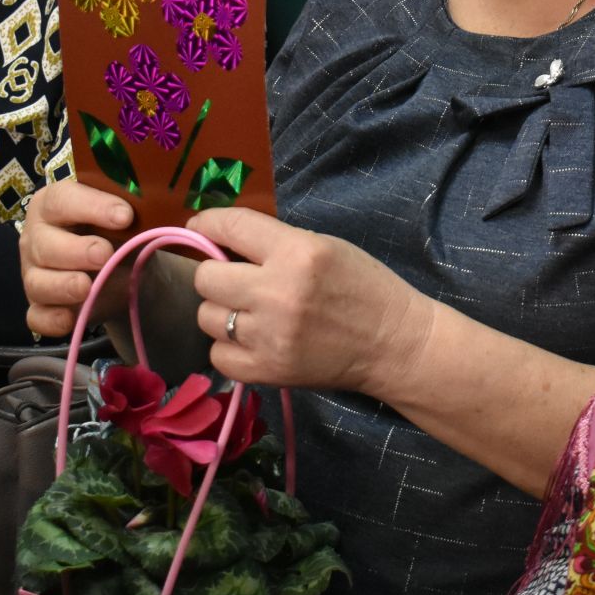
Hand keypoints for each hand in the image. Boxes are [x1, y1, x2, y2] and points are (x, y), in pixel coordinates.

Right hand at [20, 180, 135, 337]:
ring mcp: (34, 273)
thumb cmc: (119, 231)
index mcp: (54, 204)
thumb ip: (133, 209)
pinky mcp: (41, 306)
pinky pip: (38, 316)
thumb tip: (152, 213)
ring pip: (37, 282)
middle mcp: (37, 237)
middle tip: (104, 254)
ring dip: (62, 285)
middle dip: (75, 250)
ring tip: (87, 287)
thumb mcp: (128, 217)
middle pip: (44, 244)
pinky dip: (52, 320)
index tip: (125, 216)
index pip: (62, 200)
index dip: (91, 207)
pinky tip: (71, 319)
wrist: (128, 269)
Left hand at [185, 208, 432, 395]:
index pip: (229, 226)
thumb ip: (274, 243)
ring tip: (249, 314)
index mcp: (296, 252)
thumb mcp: (324, 246)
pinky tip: (252, 341)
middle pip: (206, 278)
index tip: (200, 228)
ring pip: (208, 317)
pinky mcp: (268, 371)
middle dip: (216, 275)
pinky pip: (218, 356)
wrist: (393, 343)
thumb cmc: (362, 287)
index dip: (207, 223)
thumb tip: (220, 241)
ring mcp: (269, 335)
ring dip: (223, 312)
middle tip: (236, 281)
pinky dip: (229, 348)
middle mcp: (277, 292)